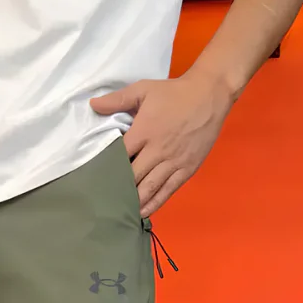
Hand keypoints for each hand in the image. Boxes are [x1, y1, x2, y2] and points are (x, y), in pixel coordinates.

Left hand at [91, 70, 234, 216]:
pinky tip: (143, 212)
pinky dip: (154, 203)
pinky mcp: (186, 169)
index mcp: (143, 132)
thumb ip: (117, 100)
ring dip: (134, 202)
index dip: (108, 169)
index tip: (96, 179)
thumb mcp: (144, 89)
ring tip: (120, 213)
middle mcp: (157, 151)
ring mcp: (173, 162)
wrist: (209, 94)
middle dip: (118, 189)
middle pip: (132, 177)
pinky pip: (168, 190)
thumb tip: (93, 105)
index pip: (120, 157)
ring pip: (149, 188)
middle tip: (104, 201)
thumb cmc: (174, 92)